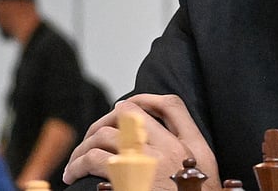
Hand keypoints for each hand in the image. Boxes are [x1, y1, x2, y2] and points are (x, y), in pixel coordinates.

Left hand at [62, 94, 219, 190]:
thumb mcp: (204, 174)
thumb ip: (187, 155)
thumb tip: (160, 144)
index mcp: (194, 147)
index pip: (172, 105)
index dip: (145, 99)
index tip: (126, 107)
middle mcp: (172, 150)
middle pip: (130, 112)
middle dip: (105, 120)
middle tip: (92, 137)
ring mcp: (149, 164)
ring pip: (105, 134)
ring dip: (84, 146)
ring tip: (76, 161)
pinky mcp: (128, 179)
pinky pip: (95, 159)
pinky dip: (78, 164)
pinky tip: (73, 174)